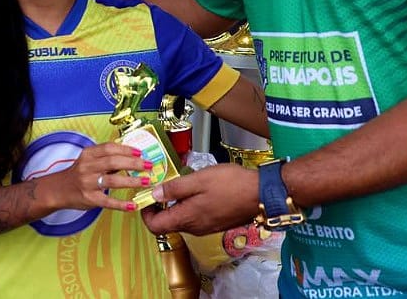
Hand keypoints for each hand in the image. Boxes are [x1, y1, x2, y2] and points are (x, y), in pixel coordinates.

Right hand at [42, 142, 153, 213]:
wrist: (58, 190)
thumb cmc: (78, 174)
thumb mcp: (88, 160)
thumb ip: (107, 158)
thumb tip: (132, 156)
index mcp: (88, 154)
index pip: (110, 148)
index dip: (127, 149)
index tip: (141, 153)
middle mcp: (87, 167)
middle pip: (113, 162)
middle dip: (134, 163)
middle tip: (148, 166)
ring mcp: (88, 183)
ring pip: (112, 181)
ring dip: (131, 181)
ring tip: (146, 182)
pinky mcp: (89, 199)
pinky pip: (107, 201)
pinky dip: (121, 204)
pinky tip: (132, 205)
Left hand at [140, 163, 259, 235]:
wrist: (261, 194)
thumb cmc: (231, 184)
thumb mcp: (198, 179)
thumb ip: (174, 188)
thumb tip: (154, 195)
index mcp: (187, 218)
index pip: (155, 227)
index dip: (145, 213)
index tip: (145, 197)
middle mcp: (194, 228)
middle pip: (167, 224)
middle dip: (159, 207)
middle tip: (161, 186)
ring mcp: (206, 227)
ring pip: (181, 220)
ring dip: (175, 205)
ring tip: (178, 184)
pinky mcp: (215, 223)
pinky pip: (194, 218)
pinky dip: (188, 206)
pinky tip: (195, 189)